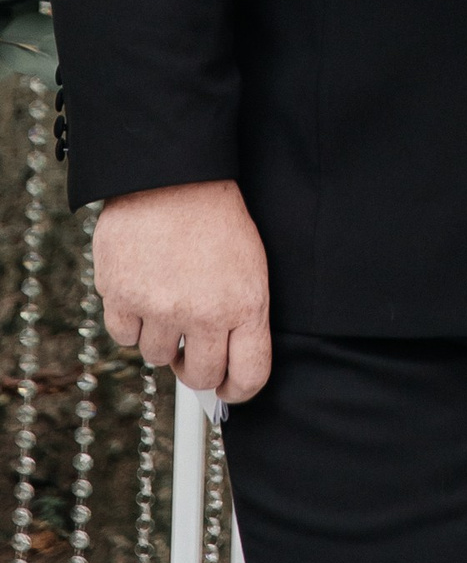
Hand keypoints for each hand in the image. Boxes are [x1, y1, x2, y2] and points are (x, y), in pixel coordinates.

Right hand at [93, 180, 272, 402]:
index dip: (237, 390)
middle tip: (191, 339)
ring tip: (167, 292)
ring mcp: (159, 307)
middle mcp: (203, 313)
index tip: (227, 389)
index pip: (249, 376)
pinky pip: (124, 336)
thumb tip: (223, 370)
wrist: (172, 171)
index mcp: (245, 303)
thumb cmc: (215, 216)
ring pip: (157, 356)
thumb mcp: (248, 263)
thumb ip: (239, 315)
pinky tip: (142, 285)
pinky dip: (130, 317)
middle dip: (195, 364)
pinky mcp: (121, 297)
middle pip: (199, 376)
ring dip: (161, 333)